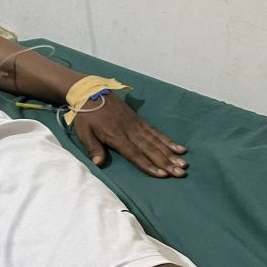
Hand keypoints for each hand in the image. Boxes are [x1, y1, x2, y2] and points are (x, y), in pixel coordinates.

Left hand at [73, 95, 187, 177]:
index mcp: (117, 136)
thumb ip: (93, 147)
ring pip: (157, 141)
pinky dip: (168, 141)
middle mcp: (130, 131)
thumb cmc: (86, 116)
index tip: (162, 174)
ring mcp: (137, 125)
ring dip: (170, 154)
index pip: (135, 154)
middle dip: (166, 162)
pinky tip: (178, 148)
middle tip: (180, 173)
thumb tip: (98, 164)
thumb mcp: (83, 132)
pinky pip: (156, 132)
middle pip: (151, 149)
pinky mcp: (140, 121)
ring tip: (183, 164)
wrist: (91, 92)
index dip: (148, 165)